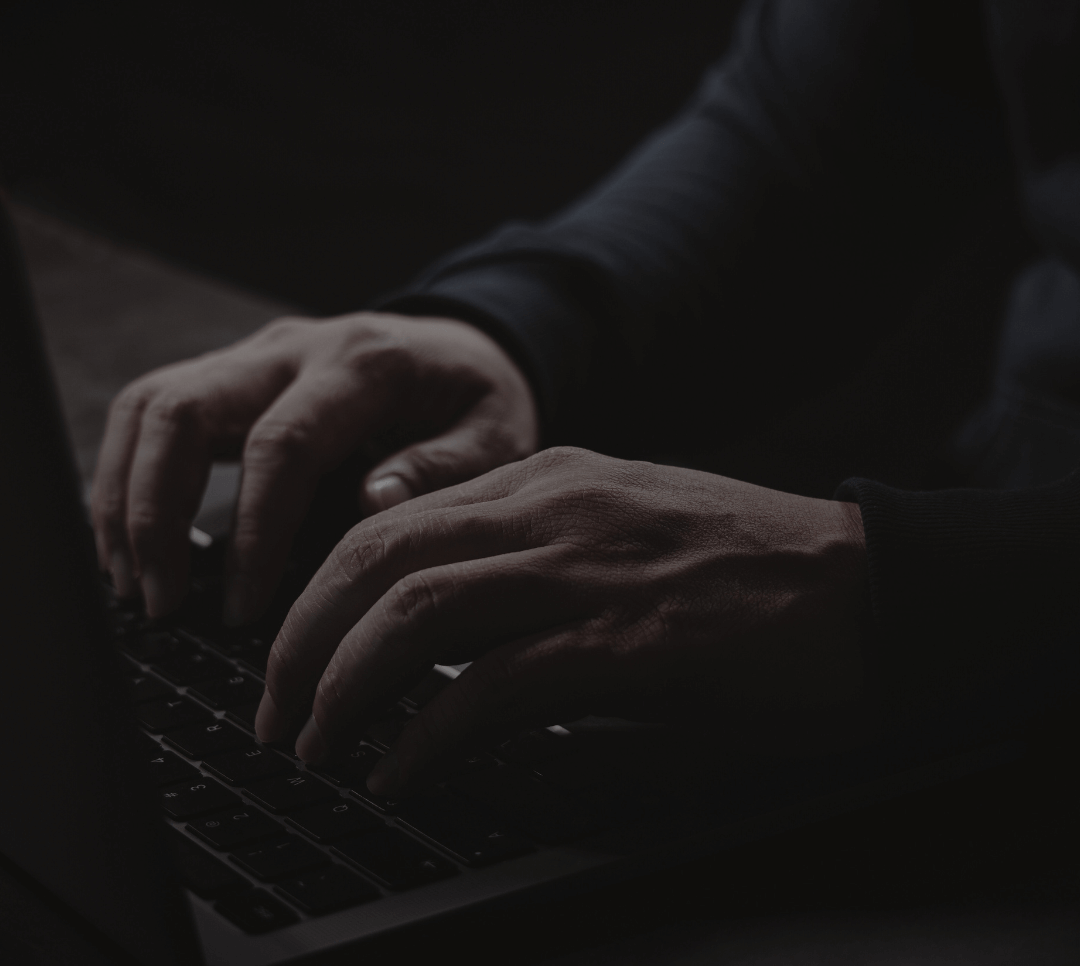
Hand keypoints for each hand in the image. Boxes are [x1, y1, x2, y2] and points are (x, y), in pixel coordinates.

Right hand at [90, 313, 538, 622]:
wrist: (465, 345)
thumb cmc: (481, 398)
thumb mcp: (498, 434)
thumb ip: (443, 467)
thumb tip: (371, 504)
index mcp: (364, 363)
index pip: (282, 444)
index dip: (252, 532)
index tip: (241, 609)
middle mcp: (296, 347)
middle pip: (183, 410)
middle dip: (152, 513)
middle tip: (158, 602)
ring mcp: (257, 354)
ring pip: (151, 404)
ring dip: (125, 494)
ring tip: (130, 580)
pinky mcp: (236, 371)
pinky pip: (156, 409)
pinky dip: (130, 472)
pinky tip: (133, 537)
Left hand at [255, 447, 871, 793]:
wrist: (855, 581)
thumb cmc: (739, 563)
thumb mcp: (617, 530)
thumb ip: (531, 557)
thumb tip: (443, 633)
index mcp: (546, 477)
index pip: (393, 516)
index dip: (322, 585)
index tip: (291, 647)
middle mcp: (552, 506)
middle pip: (380, 554)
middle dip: (302, 635)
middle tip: (273, 707)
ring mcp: (585, 566)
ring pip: (417, 609)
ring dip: (344, 682)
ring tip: (312, 743)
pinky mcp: (623, 638)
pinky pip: (491, 682)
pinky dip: (427, 732)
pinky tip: (400, 772)